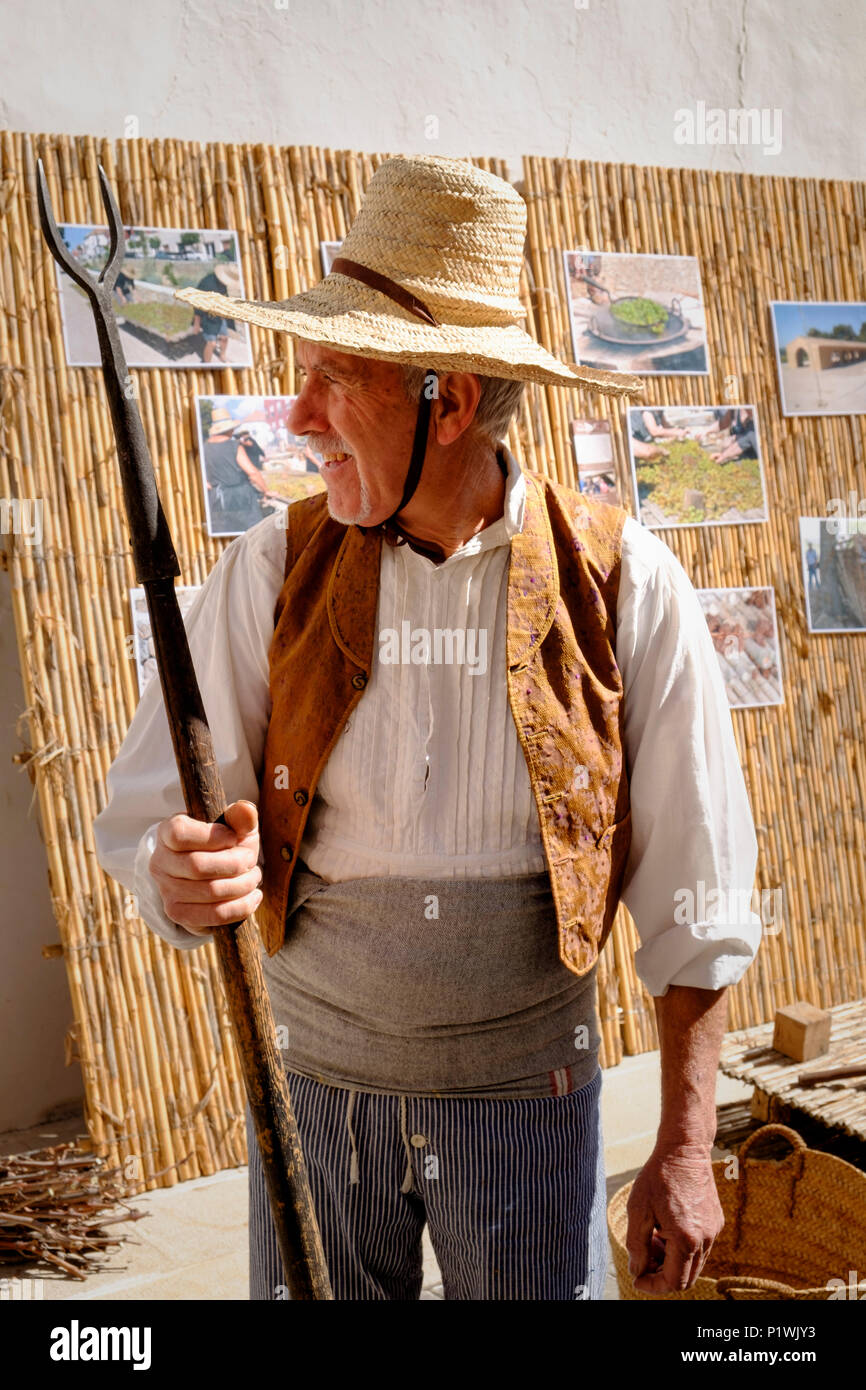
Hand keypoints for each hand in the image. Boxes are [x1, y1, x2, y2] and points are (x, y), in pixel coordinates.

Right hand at [149, 799, 261, 934]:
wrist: (212, 876)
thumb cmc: (223, 845)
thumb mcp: (233, 827)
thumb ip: (240, 817)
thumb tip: (245, 811)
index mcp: (167, 832)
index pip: (179, 834)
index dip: (212, 836)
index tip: (233, 837)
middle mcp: (160, 861)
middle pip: (197, 866)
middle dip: (234, 863)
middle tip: (250, 860)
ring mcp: (166, 890)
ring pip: (209, 892)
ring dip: (242, 885)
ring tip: (253, 877)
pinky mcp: (178, 914)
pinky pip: (214, 915)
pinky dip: (241, 907)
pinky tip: (252, 897)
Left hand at [625, 1143, 722, 1294]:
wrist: (685, 1149)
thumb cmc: (659, 1176)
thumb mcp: (638, 1210)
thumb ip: (636, 1245)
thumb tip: (637, 1271)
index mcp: (686, 1238)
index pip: (673, 1282)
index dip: (652, 1285)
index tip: (637, 1278)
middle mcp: (705, 1239)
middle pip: (686, 1278)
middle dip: (661, 1275)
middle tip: (642, 1258)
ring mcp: (713, 1231)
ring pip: (693, 1264)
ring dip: (671, 1261)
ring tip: (652, 1238)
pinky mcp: (716, 1222)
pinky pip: (700, 1248)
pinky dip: (682, 1249)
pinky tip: (665, 1228)